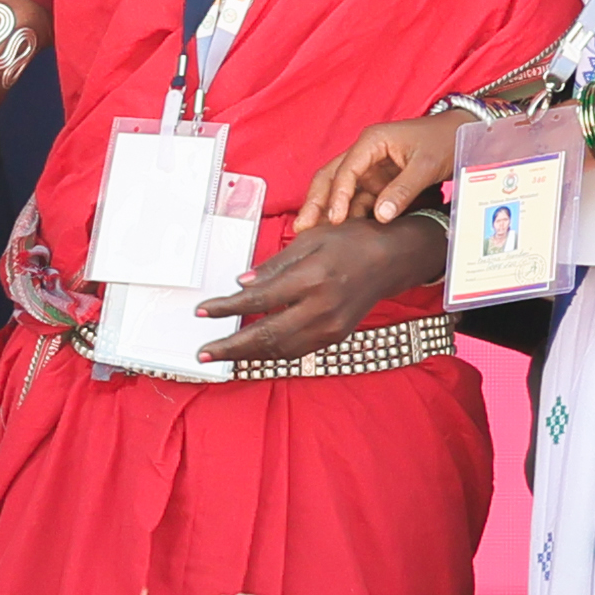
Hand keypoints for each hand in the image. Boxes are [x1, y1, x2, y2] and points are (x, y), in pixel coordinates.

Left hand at [200, 212, 442, 368]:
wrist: (390, 261)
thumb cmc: (350, 243)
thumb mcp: (310, 239)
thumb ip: (274, 265)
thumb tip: (242, 284)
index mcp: (312, 279)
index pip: (259, 300)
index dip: (227, 309)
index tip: (204, 312)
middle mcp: (321, 309)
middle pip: (267, 336)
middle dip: (231, 347)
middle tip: (204, 352)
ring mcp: (330, 328)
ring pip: (280, 350)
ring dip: (247, 355)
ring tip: (221, 354)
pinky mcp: (334, 337)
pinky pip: (296, 351)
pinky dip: (271, 353)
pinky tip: (252, 351)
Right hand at [307, 115, 458, 230]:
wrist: (460, 135)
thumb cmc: (442, 141)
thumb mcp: (426, 165)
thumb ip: (403, 189)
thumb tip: (382, 216)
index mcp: (372, 142)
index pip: (345, 170)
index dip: (337, 195)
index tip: (335, 218)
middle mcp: (364, 154)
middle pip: (330, 177)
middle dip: (315, 202)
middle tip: (302, 227)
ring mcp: (370, 169)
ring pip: (340, 190)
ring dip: (327, 210)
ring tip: (312, 234)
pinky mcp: (378, 182)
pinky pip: (357, 199)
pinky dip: (347, 213)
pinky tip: (338, 232)